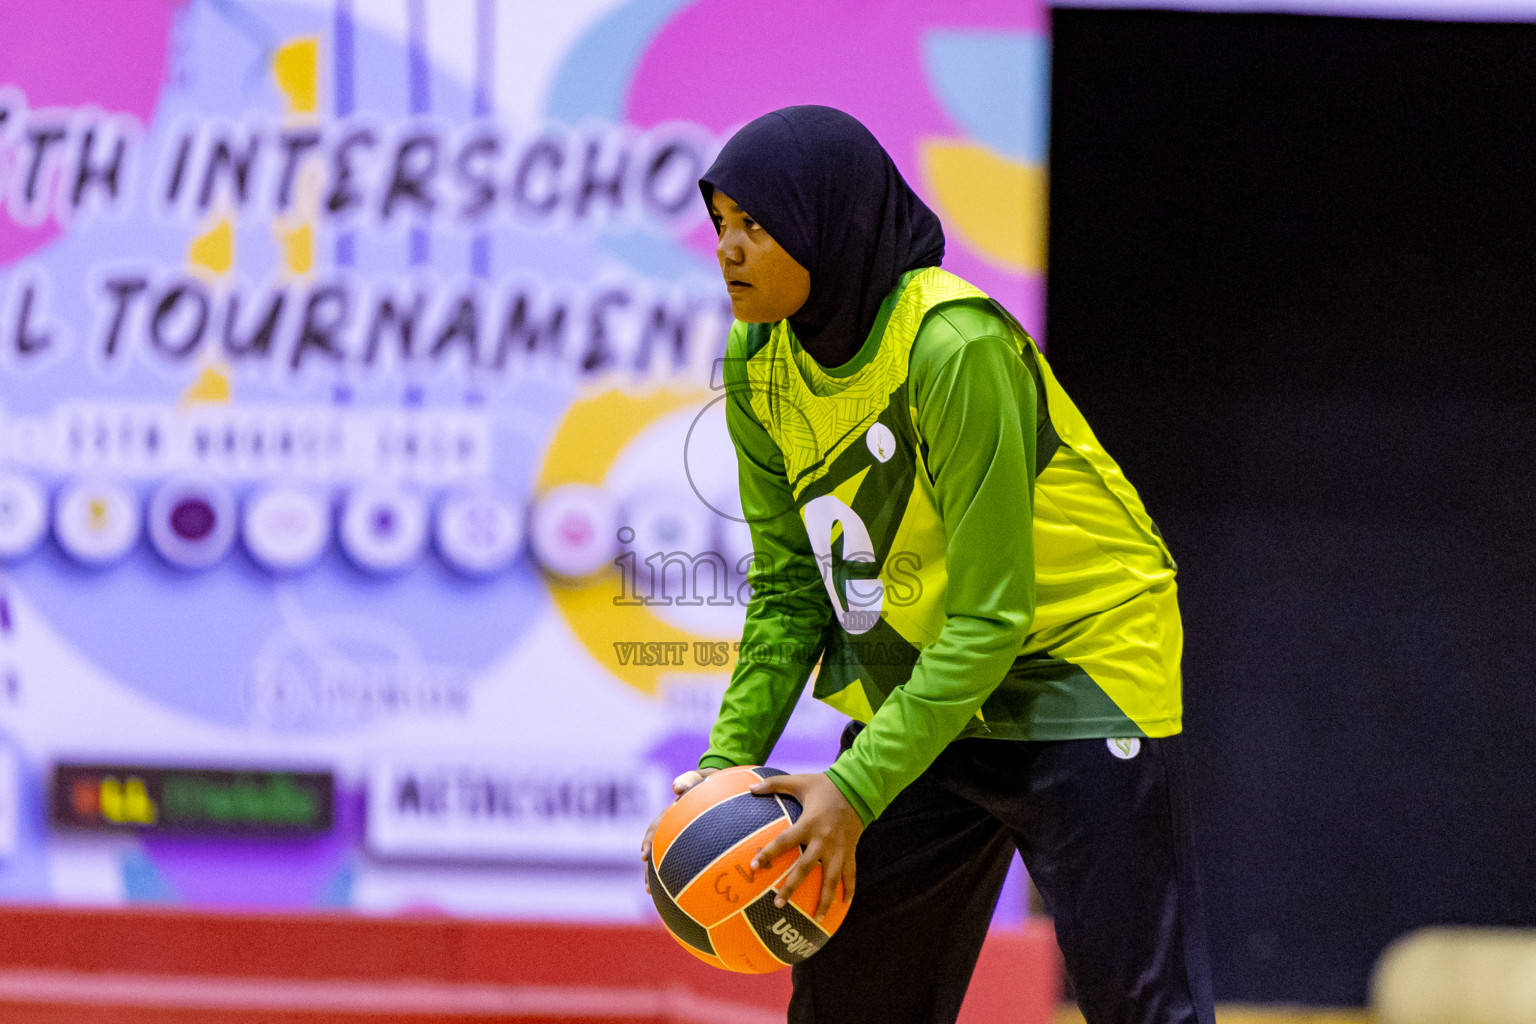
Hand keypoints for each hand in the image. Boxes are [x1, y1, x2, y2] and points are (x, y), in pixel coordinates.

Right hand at [641, 768, 718, 892]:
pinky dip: (678, 875)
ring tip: (652, 893)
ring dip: (657, 875)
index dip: (648, 841)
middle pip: (656, 848)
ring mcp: (681, 835)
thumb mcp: (703, 776)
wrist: (722, 786)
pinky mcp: (692, 843)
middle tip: (647, 887)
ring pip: (665, 857)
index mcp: (673, 812)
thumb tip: (676, 787)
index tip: (643, 856)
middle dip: (650, 869)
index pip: (656, 827)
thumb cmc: (712, 781)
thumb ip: (690, 778)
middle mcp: (673, 825)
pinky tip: (680, 892)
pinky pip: (683, 860)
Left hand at [748, 772, 862, 921]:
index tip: (755, 866)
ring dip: (824, 900)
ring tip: (817, 919)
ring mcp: (838, 849)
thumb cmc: (826, 785)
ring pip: (831, 879)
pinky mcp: (850, 851)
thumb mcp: (800, 781)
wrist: (858, 787)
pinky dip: (849, 890)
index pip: (784, 842)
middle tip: (777, 904)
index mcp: (808, 823)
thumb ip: (774, 784)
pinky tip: (843, 905)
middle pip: (805, 868)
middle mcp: (823, 840)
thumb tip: (750, 786)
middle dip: (791, 887)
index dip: (769, 854)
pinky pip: (851, 874)